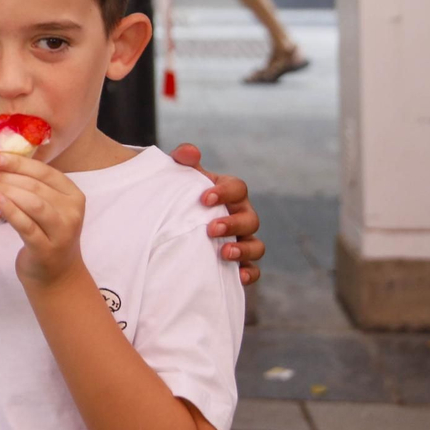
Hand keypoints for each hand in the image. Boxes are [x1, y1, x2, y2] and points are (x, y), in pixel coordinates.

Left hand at [0, 153, 86, 288]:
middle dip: (7, 176)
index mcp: (73, 195)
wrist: (57, 276)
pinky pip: (26, 226)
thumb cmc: (47, 235)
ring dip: (7, 190)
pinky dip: (10, 210)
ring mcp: (62, 232)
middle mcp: (72, 212)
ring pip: (33, 203)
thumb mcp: (48, 209)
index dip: (20, 163)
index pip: (45, 172)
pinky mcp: (46, 249)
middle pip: (36, 187)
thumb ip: (32, 188)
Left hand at [171, 143, 263, 284]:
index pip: (238, 188)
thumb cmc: (181, 195)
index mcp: (229, 193)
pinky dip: (249, 274)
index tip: (204, 199)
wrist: (172, 221)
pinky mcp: (239, 263)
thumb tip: (190, 153)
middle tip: (211, 229)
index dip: (224, 193)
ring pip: (256, 246)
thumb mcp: (179, 175)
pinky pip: (253, 271)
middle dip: (233, 224)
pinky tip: (238, 276)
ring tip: (224, 253)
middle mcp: (241, 216)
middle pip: (250, 219)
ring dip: (243, 250)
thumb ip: (183, 160)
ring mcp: (243, 240)